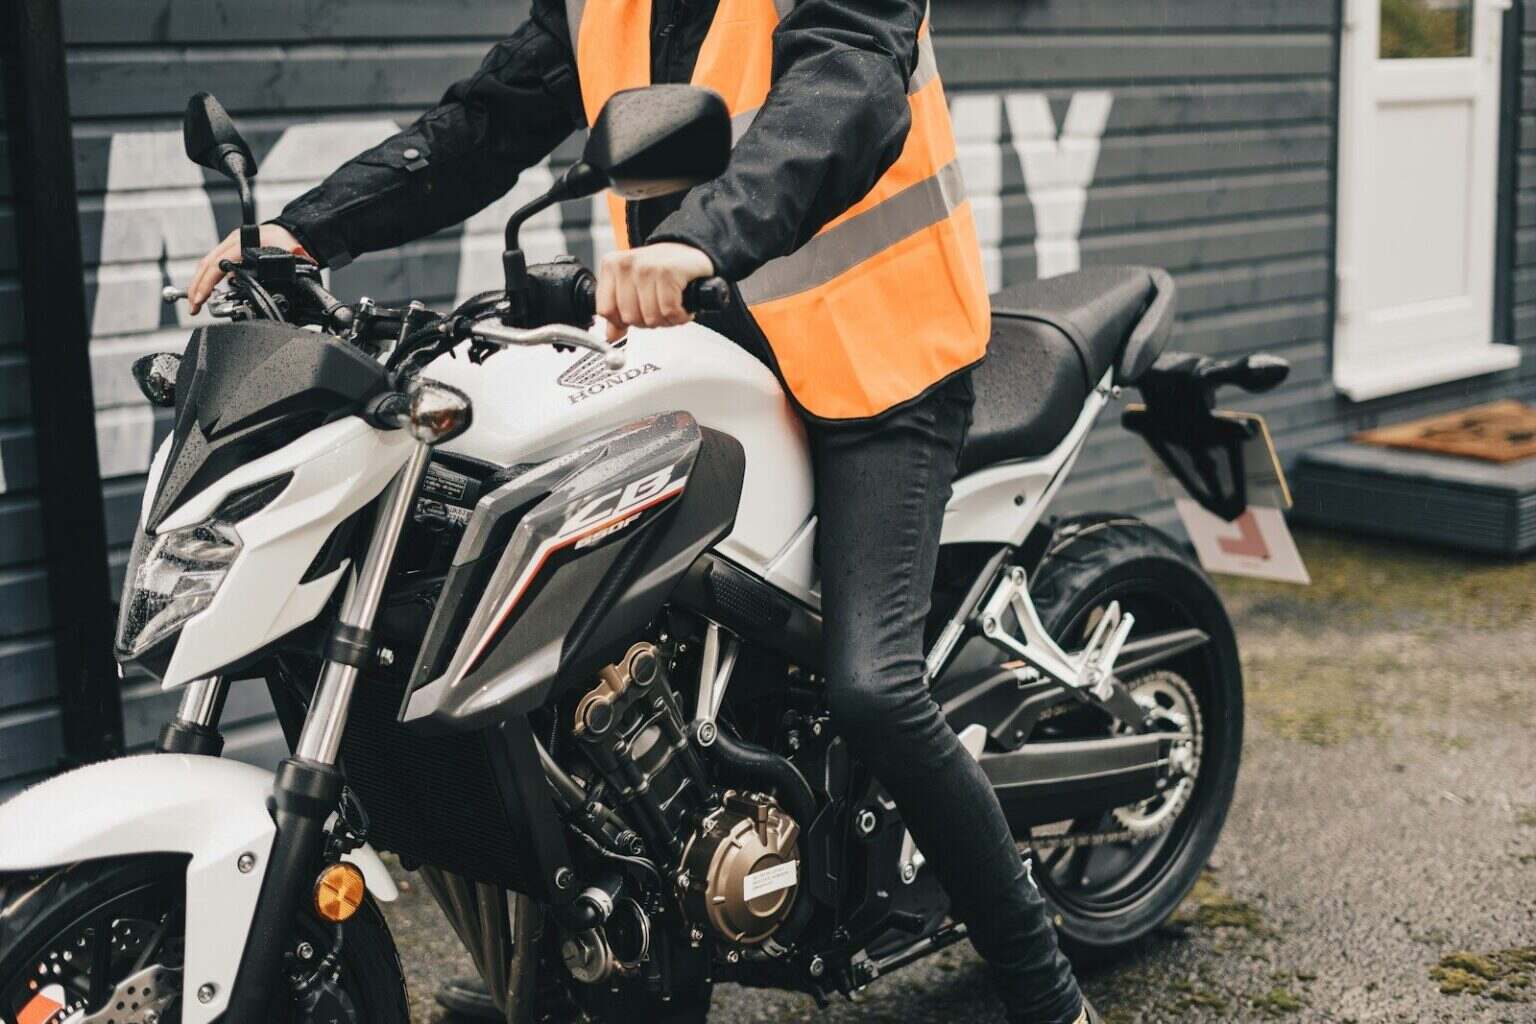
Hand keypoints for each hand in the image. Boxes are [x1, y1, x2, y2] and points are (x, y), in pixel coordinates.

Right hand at [187, 224, 311, 313]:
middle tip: (193, 307)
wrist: (286, 231)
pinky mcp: (229, 253)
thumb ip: (293, 253)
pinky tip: (205, 293)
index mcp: (242, 241)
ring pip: (206, 265)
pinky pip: (213, 266)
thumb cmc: (285, 238)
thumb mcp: (289, 246)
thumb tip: (297, 254)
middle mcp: (232, 243)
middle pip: (206, 264)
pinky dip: (206, 280)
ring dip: (198, 285)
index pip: (218, 262)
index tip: (201, 298)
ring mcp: (228, 248)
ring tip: (195, 304)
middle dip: (196, 287)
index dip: (208, 281)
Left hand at [595, 243, 713, 341]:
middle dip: (648, 321)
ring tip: (671, 306)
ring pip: (649, 317)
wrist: (689, 254)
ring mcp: (646, 267)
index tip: (636, 313)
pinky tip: (681, 305)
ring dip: (666, 319)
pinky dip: (679, 315)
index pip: (606, 310)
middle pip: (629, 317)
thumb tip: (611, 334)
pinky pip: (669, 311)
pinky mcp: (667, 272)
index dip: (623, 321)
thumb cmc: (662, 269)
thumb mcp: (634, 287)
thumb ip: (618, 312)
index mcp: (612, 266)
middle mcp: (626, 264)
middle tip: (659, 308)